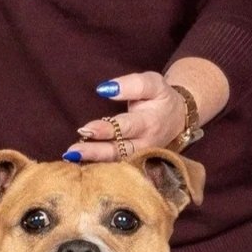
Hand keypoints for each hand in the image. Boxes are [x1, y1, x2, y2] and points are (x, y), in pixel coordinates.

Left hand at [66, 71, 187, 162]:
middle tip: (72, 152)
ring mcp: (140, 157)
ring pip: (116, 162)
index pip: (126, 127)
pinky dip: (97, 167)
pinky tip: (78, 164)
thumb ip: (132, 84)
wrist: (180, 119)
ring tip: (71, 158)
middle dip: (95, 151)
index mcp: (150, 122)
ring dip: (93, 161)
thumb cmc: (161, 99)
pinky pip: (115, 168)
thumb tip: (105, 89)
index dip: (106, 129)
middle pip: (118, 150)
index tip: (86, 129)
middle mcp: (145, 144)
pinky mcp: (135, 164)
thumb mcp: (153, 83)